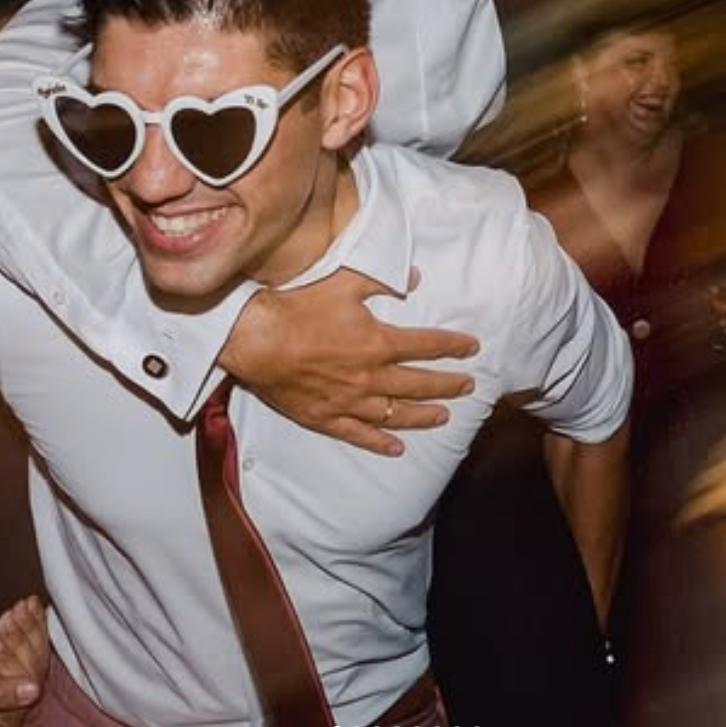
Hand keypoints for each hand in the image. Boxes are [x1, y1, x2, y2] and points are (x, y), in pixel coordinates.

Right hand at [219, 266, 478, 455]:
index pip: (426, 345)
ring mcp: (348, 402)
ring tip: (444, 417)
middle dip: (448, 385)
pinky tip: (397, 448)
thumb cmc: (296, 305)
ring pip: (396, 415)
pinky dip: (380, 442)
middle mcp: (370, 377)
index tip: (472, 347)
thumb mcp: (343, 279)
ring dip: (423, 416)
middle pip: (419, 384)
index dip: (452, 346)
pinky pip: (359, 435)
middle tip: (469, 387)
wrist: (253, 339)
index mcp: (377, 343)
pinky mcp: (325, 417)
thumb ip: (381, 279)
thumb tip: (415, 278)